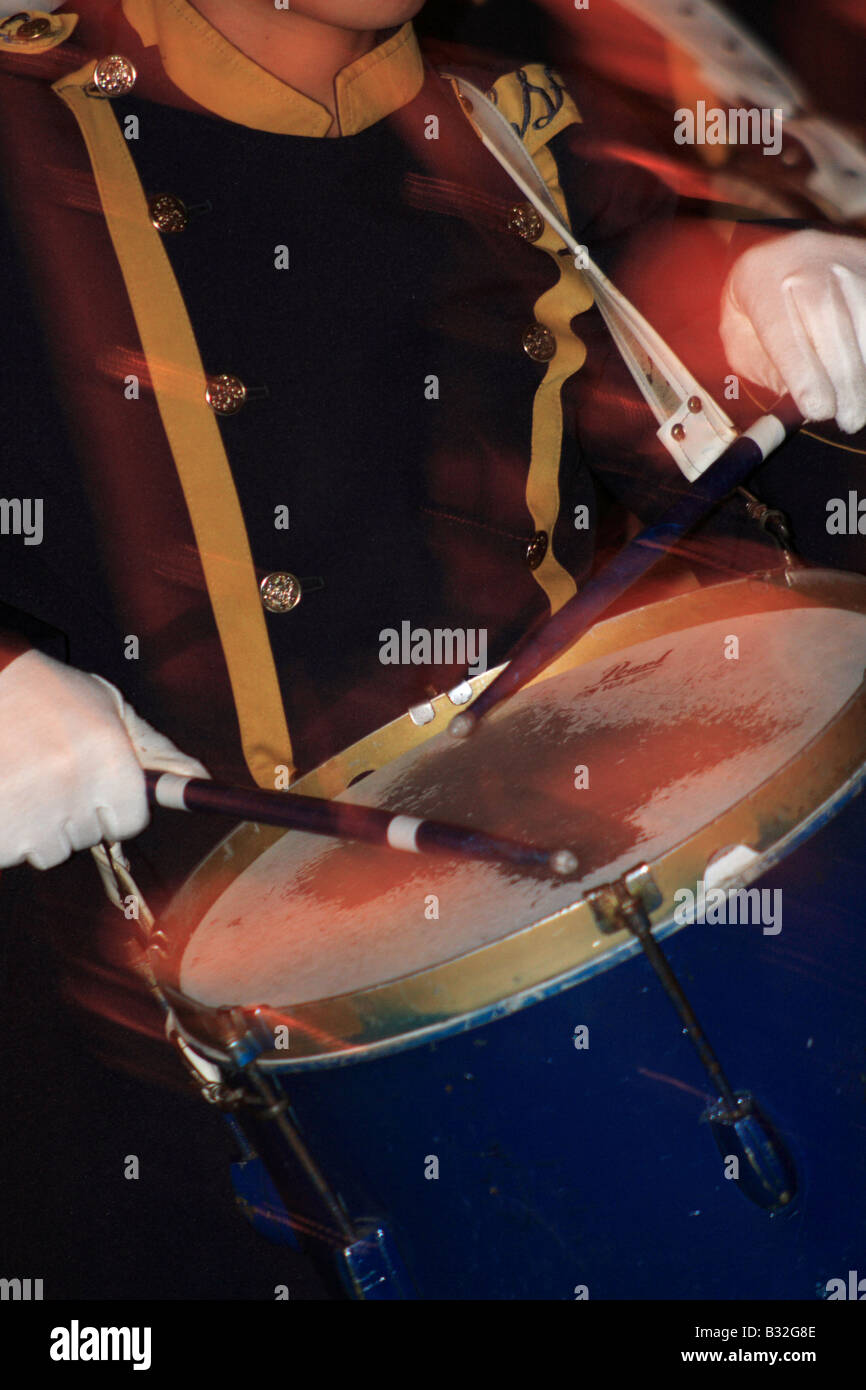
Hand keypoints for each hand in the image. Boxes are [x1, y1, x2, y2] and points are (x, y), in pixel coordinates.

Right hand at [0, 650, 207, 869]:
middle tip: (51, 772)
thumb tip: (198, 777)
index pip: (129, 822)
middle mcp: (74, 789)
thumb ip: (156, 749)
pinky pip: (12, 852)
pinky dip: (7, 832)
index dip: (112, 807)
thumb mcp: (109, 708)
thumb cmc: (45, 693)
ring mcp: (32, 814)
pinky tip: (6, 794)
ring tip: (25, 781)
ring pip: (49, 850)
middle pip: (88, 837)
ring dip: (38, 827)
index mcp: (109, 760)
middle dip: (73, 813)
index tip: (95, 789)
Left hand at [720, 230, 865, 433]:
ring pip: (865, 315)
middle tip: (849, 419)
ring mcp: (845, 260)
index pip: (783, 328)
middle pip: (831, 321)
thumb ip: (765, 368)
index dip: (804, 372)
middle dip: (844, 379)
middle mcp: (806, 260)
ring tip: (861, 407)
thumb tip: (799, 404)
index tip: (819, 411)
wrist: (783, 254)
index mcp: (762, 279)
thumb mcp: (741, 337)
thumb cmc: (759, 306)